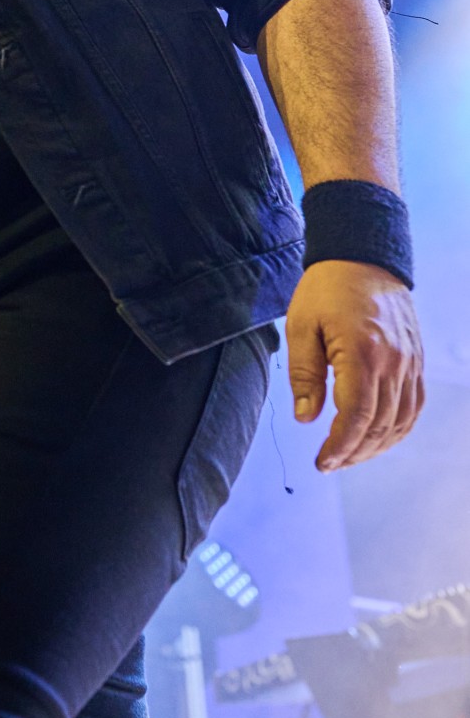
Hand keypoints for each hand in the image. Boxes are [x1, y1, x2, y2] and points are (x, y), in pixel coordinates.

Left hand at [286, 260, 423, 470]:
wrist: (362, 255)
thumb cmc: (326, 288)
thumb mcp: (301, 326)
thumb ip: (304, 374)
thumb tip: (307, 419)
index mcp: (362, 352)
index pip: (356, 416)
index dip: (340, 446)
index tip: (322, 462)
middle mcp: (393, 361)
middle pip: (379, 424)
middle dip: (354, 451)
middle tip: (330, 462)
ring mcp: (410, 361)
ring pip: (401, 420)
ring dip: (376, 445)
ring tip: (350, 454)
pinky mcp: (416, 359)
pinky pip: (414, 404)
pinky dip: (398, 427)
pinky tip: (378, 436)